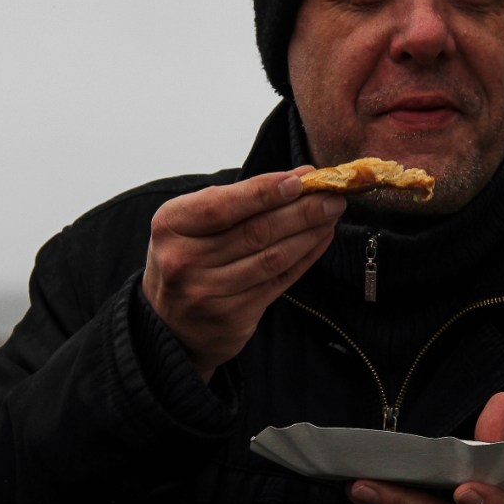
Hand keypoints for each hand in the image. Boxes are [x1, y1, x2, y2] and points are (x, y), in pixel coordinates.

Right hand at [142, 169, 344, 381]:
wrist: (171, 325)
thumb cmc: (187, 258)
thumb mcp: (189, 224)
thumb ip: (234, 201)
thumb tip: (297, 178)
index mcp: (171, 226)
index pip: (223, 205)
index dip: (265, 191)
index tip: (302, 178)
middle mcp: (185, 260)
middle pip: (256, 231)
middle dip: (301, 210)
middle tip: (332, 194)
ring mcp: (209, 292)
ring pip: (272, 257)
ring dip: (309, 233)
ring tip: (332, 213)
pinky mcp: (233, 316)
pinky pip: (279, 281)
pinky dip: (305, 258)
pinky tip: (321, 239)